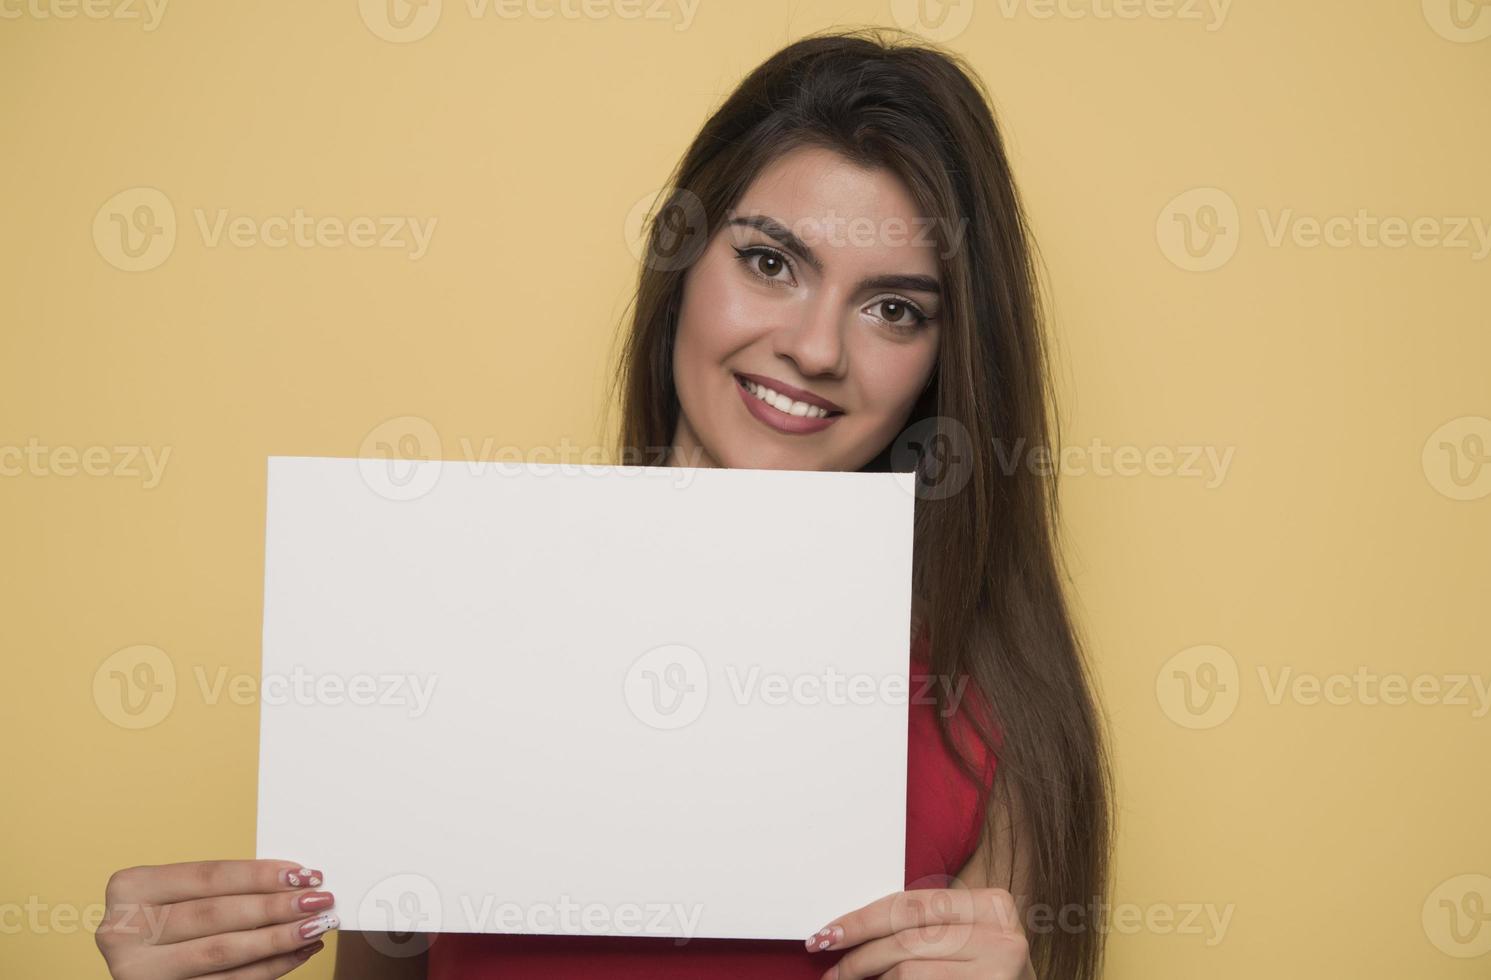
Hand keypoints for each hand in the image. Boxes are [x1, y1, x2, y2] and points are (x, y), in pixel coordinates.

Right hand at [95, 858, 338, 978]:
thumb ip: (223, 888)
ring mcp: (139, 971)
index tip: (303, 874)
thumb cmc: (167, 923)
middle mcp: (124, 931)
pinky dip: (268, 968)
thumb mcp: (178, 896)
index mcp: (130, 889)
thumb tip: (293, 881)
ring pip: (222, 952)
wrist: (145, 968)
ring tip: (316, 926)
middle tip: (319, 900)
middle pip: (216, 914)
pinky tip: (297, 953)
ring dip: (278, 939)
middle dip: (275, 906)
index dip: (259, 875)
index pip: (207, 876)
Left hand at [805, 887, 1035, 979]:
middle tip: (830, 970)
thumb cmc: (986, 970)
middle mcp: (1002, 935)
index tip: (827, 934)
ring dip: (871, 978)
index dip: (863, 919)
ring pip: (908, 972)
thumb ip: (927, 925)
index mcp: (993, 904)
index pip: (912, 904)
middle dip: (859, 954)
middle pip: (907, 937)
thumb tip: (854, 927)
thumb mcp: (966, 937)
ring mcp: (999, 970)